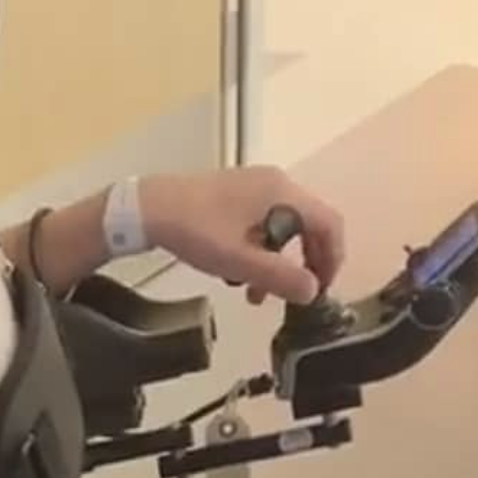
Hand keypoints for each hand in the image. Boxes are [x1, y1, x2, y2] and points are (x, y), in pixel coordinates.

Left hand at [141, 166, 344, 304]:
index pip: (329, 223)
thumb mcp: (239, 260)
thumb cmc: (194, 231)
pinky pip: (261, 223)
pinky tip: (238, 274)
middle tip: (295, 294)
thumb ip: (280, 277)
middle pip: (308, 225)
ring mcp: (252, 185)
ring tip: (256, 295)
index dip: (332, 258)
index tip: (322, 289)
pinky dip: (258, 250)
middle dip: (303, 264)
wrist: (146, 208)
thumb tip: (313, 291)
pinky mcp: (233, 194)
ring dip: (276, 263)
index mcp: (281, 192)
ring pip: (282, 228)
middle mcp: (273, 182)